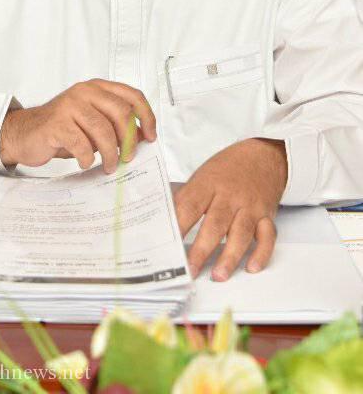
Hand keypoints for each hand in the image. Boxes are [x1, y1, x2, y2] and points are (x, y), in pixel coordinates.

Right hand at [0, 79, 156, 173]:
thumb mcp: (94, 125)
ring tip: (108, 166)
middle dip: (129, 139)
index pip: (132, 96)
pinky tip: (84, 162)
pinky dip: (87, 158)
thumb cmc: (63, 129)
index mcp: (97, 88)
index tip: (151, 137)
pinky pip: (82, 144)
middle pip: (121, 112)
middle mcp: (85, 91)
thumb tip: (143, 137)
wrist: (25, 133)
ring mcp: (70, 105)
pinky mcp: (56, 123)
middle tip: (128, 157)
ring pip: (103, 130)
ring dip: (110, 154)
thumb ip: (117, 126)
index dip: (146, 116)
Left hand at [173, 138, 287, 280]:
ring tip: (218, 275)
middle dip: (202, 249)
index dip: (179, 226)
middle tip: (190, 269)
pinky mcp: (267, 215)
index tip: (168, 247)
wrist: (262, 156)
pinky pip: (267, 236)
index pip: (190, 206)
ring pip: (241, 233)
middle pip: (215, 224)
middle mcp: (230, 196)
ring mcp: (250, 206)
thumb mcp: (202, 175)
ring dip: (230, 256)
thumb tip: (163, 221)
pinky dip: (262, 252)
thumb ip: (186, 198)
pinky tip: (252, 267)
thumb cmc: (226, 169)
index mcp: (208, 184)